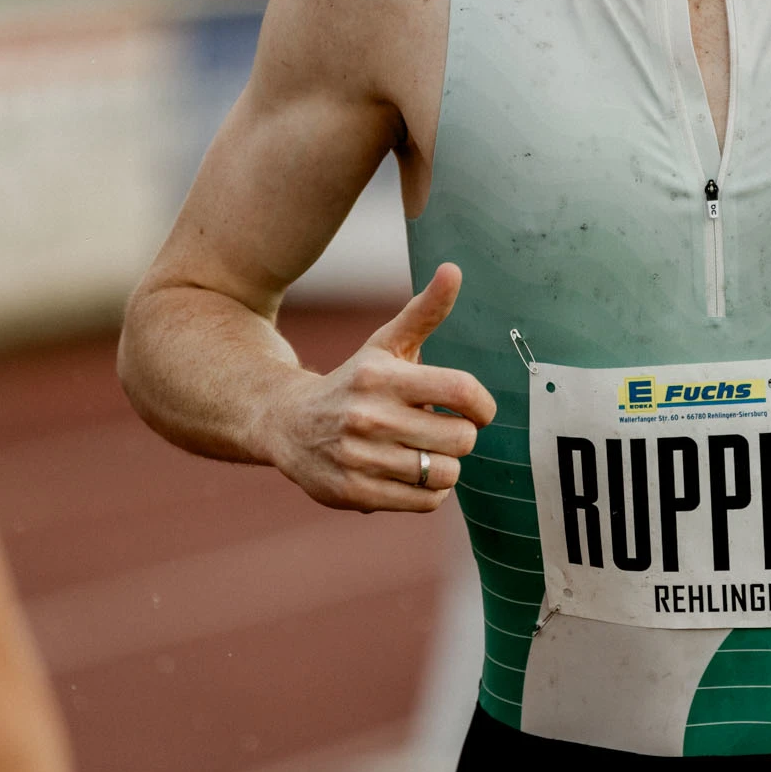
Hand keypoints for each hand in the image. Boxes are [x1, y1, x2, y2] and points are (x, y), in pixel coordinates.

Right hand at [264, 263, 495, 512]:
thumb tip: (454, 269)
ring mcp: (360, 457)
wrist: (287, 423)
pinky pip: (425, 502)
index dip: (483, 407)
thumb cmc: (354, 381)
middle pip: (461, 439)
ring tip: (423, 452)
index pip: (463, 392)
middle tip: (441, 431)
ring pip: (445, 474)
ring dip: (443, 466)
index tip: (477, 411)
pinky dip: (428, 492)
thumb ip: (425, 311)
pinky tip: (410, 474)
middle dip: (460, 437)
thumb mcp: (386, 345)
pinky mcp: (354, 492)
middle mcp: (369, 416)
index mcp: (383, 376)